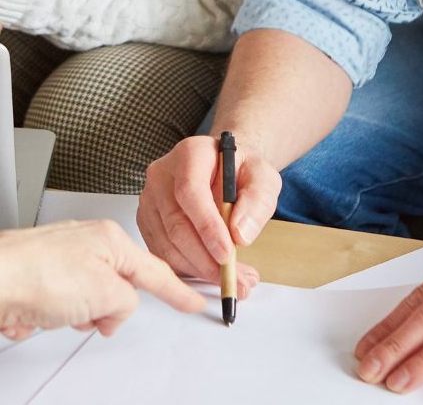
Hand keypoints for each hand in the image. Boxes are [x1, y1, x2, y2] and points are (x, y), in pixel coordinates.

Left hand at [0, 218, 204, 338]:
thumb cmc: (38, 273)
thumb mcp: (103, 293)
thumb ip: (126, 303)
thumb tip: (118, 311)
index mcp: (111, 240)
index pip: (155, 270)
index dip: (178, 290)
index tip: (193, 300)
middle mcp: (89, 243)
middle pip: (117, 289)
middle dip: (105, 311)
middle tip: (90, 315)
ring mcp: (64, 258)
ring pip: (87, 302)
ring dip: (74, 316)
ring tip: (54, 311)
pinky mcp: (42, 276)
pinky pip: (60, 307)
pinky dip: (49, 316)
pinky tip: (35, 312)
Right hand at [137, 135, 280, 291]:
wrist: (225, 170)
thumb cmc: (241, 171)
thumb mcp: (262, 177)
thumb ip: (257, 201)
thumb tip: (240, 234)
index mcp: (190, 153)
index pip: (191, 191)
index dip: (207, 226)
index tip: (228, 255)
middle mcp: (162, 174)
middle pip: (176, 223)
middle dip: (206, 259)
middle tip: (235, 279)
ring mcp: (150, 199)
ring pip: (167, 244)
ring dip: (199, 270)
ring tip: (233, 281)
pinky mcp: (147, 221)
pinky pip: (162, 254)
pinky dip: (187, 270)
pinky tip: (211, 273)